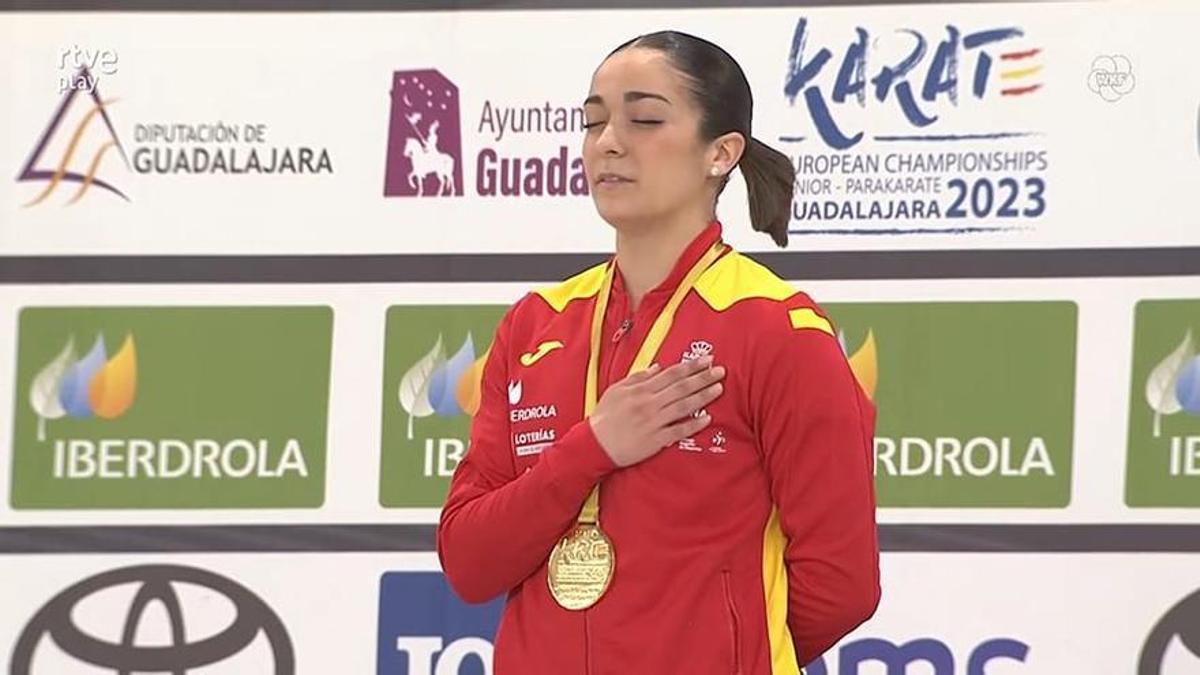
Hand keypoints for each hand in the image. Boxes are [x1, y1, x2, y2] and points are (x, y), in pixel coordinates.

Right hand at [589, 356, 725, 466]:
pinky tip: (707, 418)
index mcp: (640, 390)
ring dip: (702, 397)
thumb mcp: (616, 390)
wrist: (594, 444)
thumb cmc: (604, 417)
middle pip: (681, 388)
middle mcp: (649, 403)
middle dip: (702, 378)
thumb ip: (638, 378)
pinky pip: (678, 431)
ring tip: (719, 389)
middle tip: (720, 371)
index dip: (690, 366)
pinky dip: (693, 425)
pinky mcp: (655, 440)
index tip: (706, 360)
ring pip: (683, 407)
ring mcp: (653, 422)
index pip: (671, 374)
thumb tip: (657, 367)